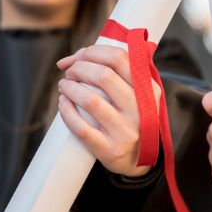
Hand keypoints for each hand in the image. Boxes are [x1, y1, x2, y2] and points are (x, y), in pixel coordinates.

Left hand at [56, 45, 159, 177]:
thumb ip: (114, 71)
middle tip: (70, 73)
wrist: (138, 159)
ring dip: (70, 88)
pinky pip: (81, 128)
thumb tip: (70, 59)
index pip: (119, 57)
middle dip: (79, 68)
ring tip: (64, 86)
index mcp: (148, 89)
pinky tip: (63, 103)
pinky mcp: (109, 149)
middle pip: (103, 75)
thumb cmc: (129, 116)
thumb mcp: (136, 93)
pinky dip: (66, 111)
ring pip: (90, 100)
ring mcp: (125, 131)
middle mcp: (140, 109)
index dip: (93, 52)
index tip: (79, 57)